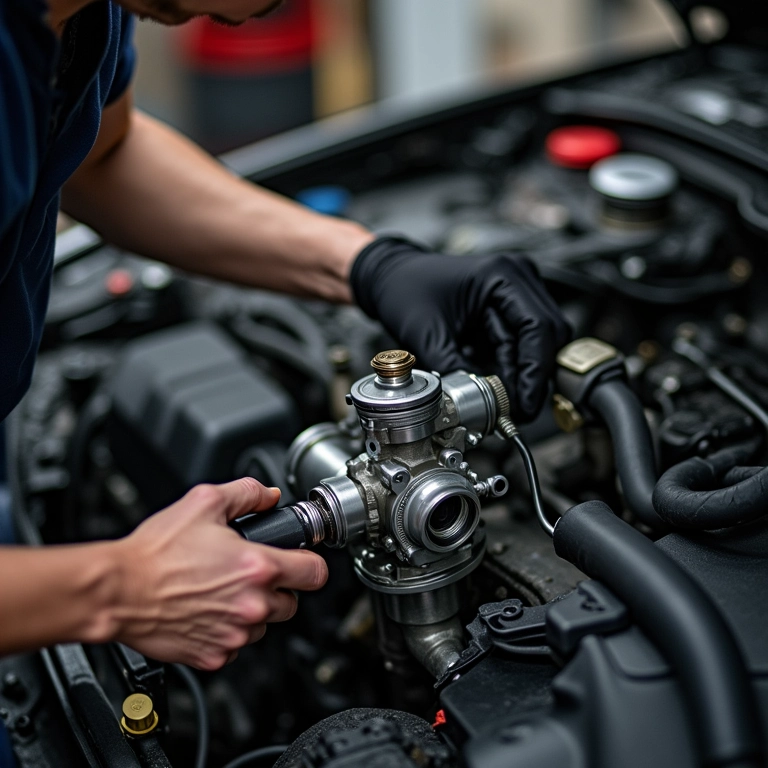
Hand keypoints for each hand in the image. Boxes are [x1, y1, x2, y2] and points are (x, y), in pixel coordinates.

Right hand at [109, 478, 327, 669]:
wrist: (119, 589)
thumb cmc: (156, 552)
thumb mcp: (204, 502)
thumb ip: (246, 493)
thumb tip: (268, 496)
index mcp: (258, 568)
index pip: (316, 573)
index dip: (310, 563)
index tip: (300, 560)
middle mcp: (253, 606)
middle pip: (291, 602)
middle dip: (277, 588)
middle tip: (248, 574)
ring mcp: (234, 635)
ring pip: (264, 625)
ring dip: (252, 611)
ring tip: (221, 591)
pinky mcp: (214, 655)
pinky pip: (236, 644)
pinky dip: (227, 631)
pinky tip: (206, 611)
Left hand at [350, 237, 570, 421]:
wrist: (390, 276)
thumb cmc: (404, 288)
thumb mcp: (427, 334)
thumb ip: (454, 370)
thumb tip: (478, 405)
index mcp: (502, 275)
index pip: (538, 328)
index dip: (535, 371)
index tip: (525, 402)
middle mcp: (517, 279)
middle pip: (547, 336)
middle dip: (532, 377)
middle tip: (516, 409)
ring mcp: (516, 292)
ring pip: (537, 344)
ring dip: (521, 374)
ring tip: (502, 402)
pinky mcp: (507, 308)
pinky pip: (520, 343)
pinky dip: (510, 367)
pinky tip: (495, 385)